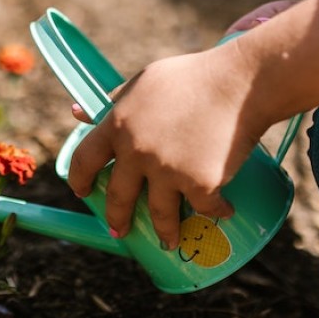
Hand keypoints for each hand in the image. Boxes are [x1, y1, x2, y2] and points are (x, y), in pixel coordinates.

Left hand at [67, 0, 318, 248]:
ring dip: (164, 233)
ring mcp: (167, 170)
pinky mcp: (200, 183)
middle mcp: (136, 150)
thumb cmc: (195, 76)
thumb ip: (114, 100)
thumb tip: (76, 113)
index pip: (84, 159)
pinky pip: (205, 208)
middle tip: (118, 230)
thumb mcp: (146, 81)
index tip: (82, 192)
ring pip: (159, 215)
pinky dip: (217, 211)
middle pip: (118, 197)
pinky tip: (224, 212)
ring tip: (168, 241)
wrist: (242, 82)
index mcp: (118, 123)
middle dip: (117, 219)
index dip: (80, 179)